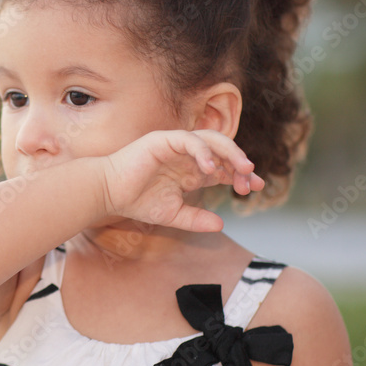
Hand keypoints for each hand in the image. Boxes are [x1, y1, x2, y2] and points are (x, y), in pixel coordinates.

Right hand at [100, 130, 264, 231]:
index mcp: (190, 170)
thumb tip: (221, 225)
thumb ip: (195, 220)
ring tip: (242, 168)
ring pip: (211, 140)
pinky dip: (203, 151)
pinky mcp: (163, 140)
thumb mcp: (172, 214)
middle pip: (223, 152)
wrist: (108, 194)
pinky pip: (189, 140)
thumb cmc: (135, 202)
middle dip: (240, 164)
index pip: (223, 168)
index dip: (241, 175)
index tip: (257, 188)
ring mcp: (176, 145)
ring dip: (230, 152)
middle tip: (252, 180)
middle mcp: (187, 155)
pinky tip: (210, 168)